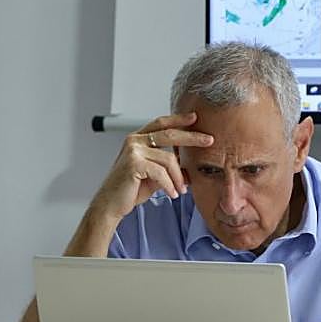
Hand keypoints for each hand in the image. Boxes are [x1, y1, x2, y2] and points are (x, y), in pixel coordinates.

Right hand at [88, 113, 213, 222]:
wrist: (111, 204)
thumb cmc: (131, 189)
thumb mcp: (155, 175)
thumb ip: (169, 166)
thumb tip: (191, 167)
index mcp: (138, 139)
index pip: (161, 123)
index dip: (178, 119)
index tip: (195, 117)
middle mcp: (134, 141)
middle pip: (170, 134)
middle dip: (192, 138)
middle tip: (209, 140)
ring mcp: (133, 151)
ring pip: (168, 159)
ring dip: (179, 177)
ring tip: (181, 189)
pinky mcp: (133, 164)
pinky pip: (161, 172)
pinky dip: (170, 185)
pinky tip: (173, 194)